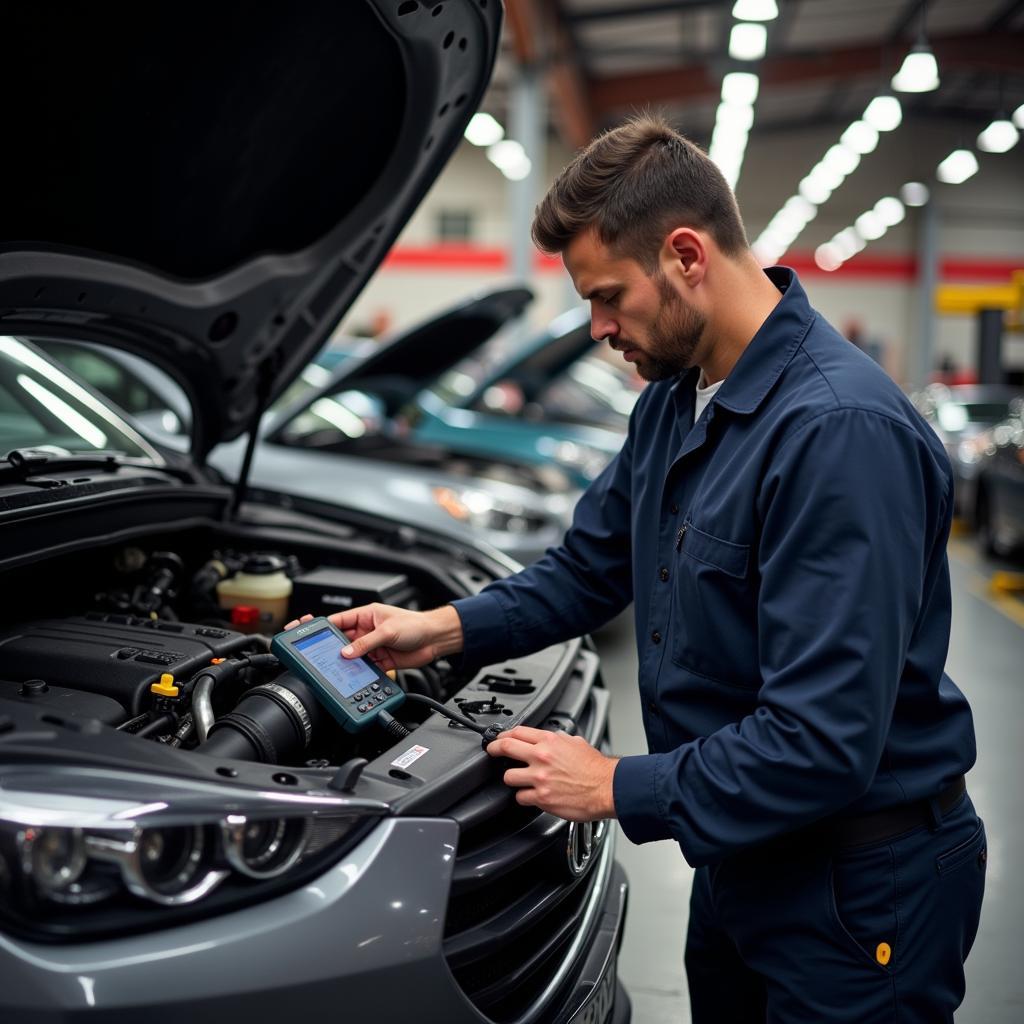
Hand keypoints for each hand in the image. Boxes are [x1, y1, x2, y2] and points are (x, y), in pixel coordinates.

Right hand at [283, 603, 462, 671]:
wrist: (435, 639)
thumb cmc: (416, 624)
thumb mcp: (388, 631)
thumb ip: (366, 643)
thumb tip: (346, 652)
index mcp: (365, 615)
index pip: (337, 621)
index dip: (321, 627)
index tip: (306, 632)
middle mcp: (366, 630)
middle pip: (341, 641)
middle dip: (330, 648)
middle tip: (316, 656)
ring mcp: (372, 646)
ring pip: (351, 656)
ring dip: (345, 662)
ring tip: (334, 668)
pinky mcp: (379, 660)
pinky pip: (363, 667)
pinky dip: (357, 672)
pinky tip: (352, 676)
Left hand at [485, 726, 618, 821]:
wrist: (607, 788)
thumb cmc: (595, 768)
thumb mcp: (576, 742)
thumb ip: (559, 739)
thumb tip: (550, 738)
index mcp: (550, 741)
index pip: (517, 732)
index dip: (504, 735)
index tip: (500, 739)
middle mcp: (542, 757)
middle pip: (505, 748)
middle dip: (494, 749)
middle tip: (492, 752)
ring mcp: (540, 778)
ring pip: (508, 777)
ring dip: (512, 778)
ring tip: (518, 779)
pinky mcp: (542, 798)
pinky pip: (521, 797)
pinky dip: (524, 797)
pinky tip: (530, 795)